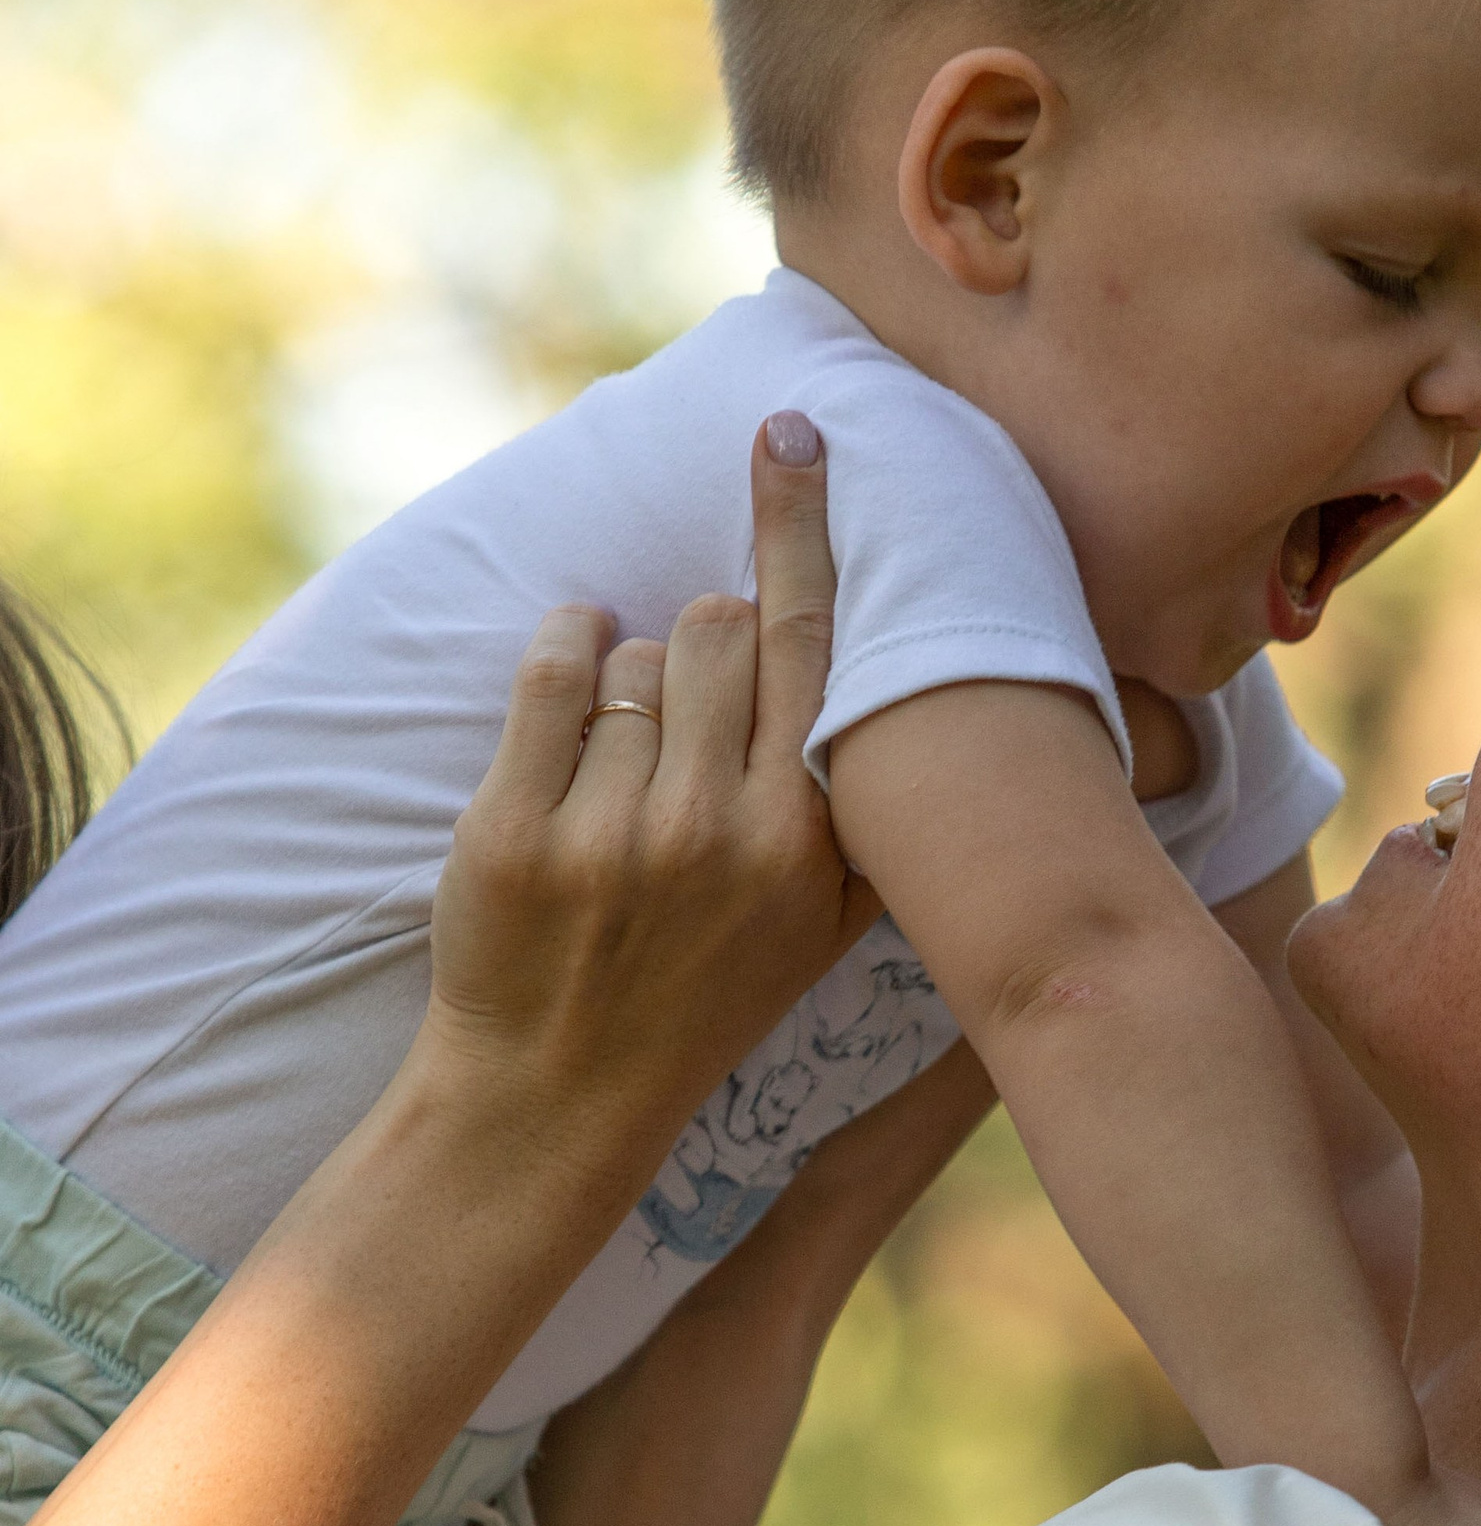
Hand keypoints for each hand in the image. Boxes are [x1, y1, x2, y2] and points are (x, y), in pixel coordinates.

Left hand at [420, 417, 875, 1194]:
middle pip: (716, 629)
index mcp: (806, 842)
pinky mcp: (514, 830)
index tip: (790, 430)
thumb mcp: (824, 923)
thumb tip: (921, 680)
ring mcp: (611, 833)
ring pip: (632, 655)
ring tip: (628, 766)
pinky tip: (572, 690)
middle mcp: (719, 830)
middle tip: (690, 714)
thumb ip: (866, 810)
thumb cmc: (707, 994)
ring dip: (630, 682)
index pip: (813, 644)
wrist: (559, 1095)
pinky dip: (560, 656)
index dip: (799, 524)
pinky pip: (549, 674)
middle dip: (703, 642)